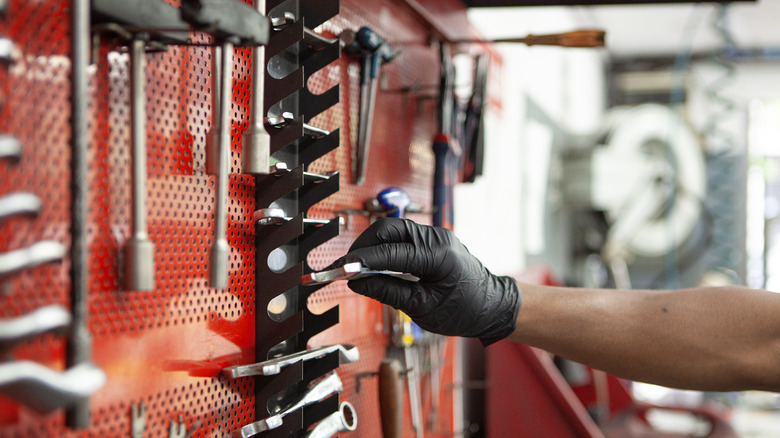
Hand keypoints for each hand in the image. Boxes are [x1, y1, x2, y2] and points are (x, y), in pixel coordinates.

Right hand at [334, 218, 521, 344]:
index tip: (341, 269)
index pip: (390, 253)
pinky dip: (384, 248)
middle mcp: (436, 238)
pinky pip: (402, 238)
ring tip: (354, 267)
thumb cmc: (465, 310)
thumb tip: (357, 283)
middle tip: (344, 267)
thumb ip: (388, 293)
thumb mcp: (423, 308)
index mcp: (437, 255)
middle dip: (363, 247)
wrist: (492, 306)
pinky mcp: (432, 241)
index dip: (362, 261)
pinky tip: (373, 264)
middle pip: (387, 230)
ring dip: (371, 246)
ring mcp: (435, 236)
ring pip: (392, 231)